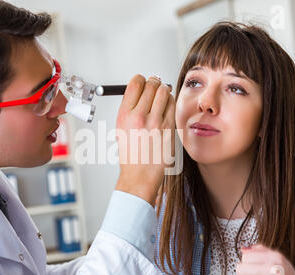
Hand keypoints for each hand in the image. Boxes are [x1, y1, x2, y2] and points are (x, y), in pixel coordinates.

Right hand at [114, 74, 175, 206]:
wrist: (140, 175)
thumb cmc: (131, 155)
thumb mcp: (121, 128)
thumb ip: (130, 108)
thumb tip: (140, 91)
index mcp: (125, 115)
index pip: (135, 83)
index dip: (140, 79)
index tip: (143, 81)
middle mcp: (140, 117)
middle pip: (151, 84)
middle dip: (154, 83)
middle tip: (154, 86)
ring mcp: (156, 122)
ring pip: (165, 92)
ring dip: (164, 90)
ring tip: (161, 96)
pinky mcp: (169, 128)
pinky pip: (173, 105)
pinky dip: (170, 103)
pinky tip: (166, 108)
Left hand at [236, 244, 294, 274]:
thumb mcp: (279, 258)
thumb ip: (261, 250)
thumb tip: (243, 249)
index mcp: (274, 258)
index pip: (246, 256)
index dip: (245, 261)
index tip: (249, 265)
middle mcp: (273, 270)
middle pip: (241, 268)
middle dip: (242, 272)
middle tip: (247, 274)